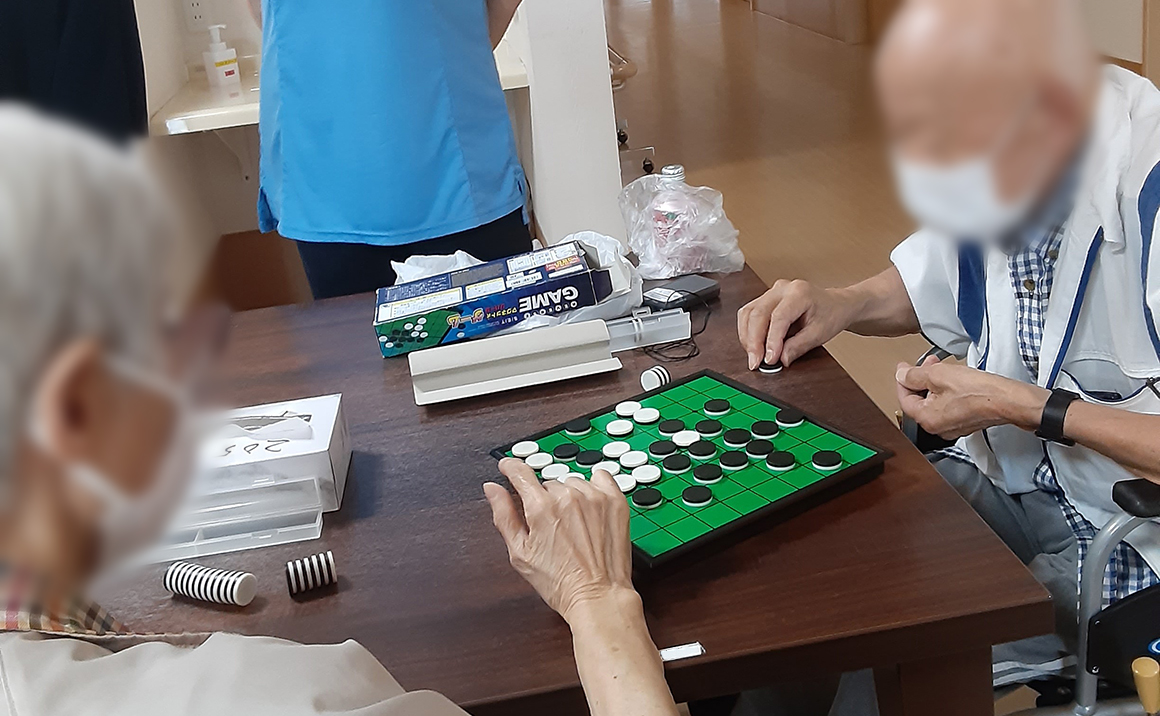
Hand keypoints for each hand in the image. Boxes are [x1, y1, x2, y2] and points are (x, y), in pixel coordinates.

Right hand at [484, 459, 635, 622]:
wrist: (598, 595)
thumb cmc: (560, 581)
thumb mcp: (521, 553)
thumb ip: (504, 515)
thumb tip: (492, 489)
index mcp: (541, 507)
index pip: (520, 472)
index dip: (511, 467)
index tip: (509, 467)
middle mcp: (567, 497)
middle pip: (548, 484)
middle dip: (546, 500)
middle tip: (552, 527)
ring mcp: (593, 497)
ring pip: (572, 483)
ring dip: (570, 497)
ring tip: (574, 526)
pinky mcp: (615, 501)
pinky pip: (600, 478)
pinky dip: (594, 488)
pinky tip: (592, 509)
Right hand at [737, 279, 854, 369]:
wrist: (836, 304)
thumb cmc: (831, 314)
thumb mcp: (820, 334)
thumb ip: (798, 346)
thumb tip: (780, 359)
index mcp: (799, 293)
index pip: (778, 317)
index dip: (771, 340)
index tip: (769, 359)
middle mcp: (782, 288)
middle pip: (757, 313)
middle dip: (753, 341)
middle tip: (756, 362)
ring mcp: (772, 292)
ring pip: (748, 313)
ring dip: (747, 337)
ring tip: (754, 356)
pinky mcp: (765, 299)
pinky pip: (749, 314)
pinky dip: (747, 331)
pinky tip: (753, 345)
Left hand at [895, 357, 1048, 439]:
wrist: (1008, 400)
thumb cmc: (978, 391)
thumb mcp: (938, 375)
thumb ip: (914, 375)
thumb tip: (901, 375)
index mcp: (926, 419)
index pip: (904, 398)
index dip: (903, 379)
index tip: (904, 367)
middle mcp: (936, 428)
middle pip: (919, 400)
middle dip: (921, 379)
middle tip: (928, 363)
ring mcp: (951, 427)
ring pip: (933, 402)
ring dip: (934, 383)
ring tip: (943, 368)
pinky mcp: (964, 422)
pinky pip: (947, 406)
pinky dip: (947, 391)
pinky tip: (955, 379)